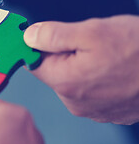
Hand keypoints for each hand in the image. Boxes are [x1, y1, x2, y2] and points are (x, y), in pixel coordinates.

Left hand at [24, 15, 138, 124]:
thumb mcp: (92, 32)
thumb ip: (54, 35)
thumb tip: (28, 37)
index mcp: (66, 83)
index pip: (34, 65)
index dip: (38, 47)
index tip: (45, 36)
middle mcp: (75, 103)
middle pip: (54, 74)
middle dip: (64, 56)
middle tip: (88, 43)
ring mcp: (93, 111)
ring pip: (73, 82)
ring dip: (82, 67)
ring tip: (108, 57)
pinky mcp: (109, 112)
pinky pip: (90, 92)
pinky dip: (96, 79)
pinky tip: (115, 69)